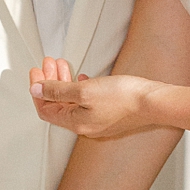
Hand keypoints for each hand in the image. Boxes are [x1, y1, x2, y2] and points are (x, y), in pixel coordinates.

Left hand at [30, 58, 162, 139]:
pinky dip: (79, 87)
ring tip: (61, 65)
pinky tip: (82, 77)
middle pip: (57, 104)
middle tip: (48, 64)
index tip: (37, 71)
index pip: (45, 109)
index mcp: (76, 123)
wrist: (153, 101)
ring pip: (72, 100)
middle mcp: (85, 125)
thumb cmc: (123, 98)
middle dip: (50, 82)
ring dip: (64, 81)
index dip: (38, 90)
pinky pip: (86, 101)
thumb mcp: (83, 91)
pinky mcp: (109, 113)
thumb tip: (36, 90)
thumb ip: (57, 91)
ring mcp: (98, 120)